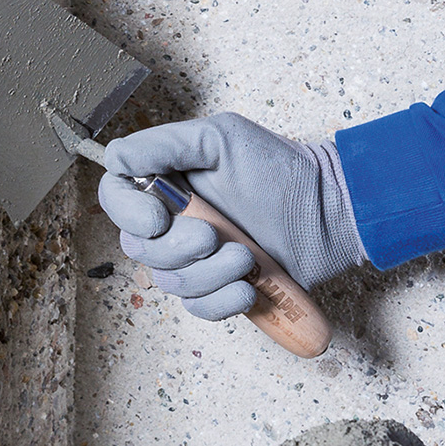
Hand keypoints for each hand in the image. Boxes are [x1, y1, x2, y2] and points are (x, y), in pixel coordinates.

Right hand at [98, 112, 365, 320]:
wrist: (329, 210)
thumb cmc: (279, 168)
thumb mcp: (221, 138)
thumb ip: (165, 144)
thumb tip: (117, 158)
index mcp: (165, 181)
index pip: (115, 197)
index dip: (127, 212)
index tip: (158, 217)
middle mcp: (172, 220)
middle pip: (138, 247)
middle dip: (178, 247)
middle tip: (215, 235)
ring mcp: (194, 258)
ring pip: (170, 281)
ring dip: (208, 273)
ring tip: (246, 258)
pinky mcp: (218, 288)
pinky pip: (198, 308)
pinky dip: (221, 300)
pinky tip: (248, 287)